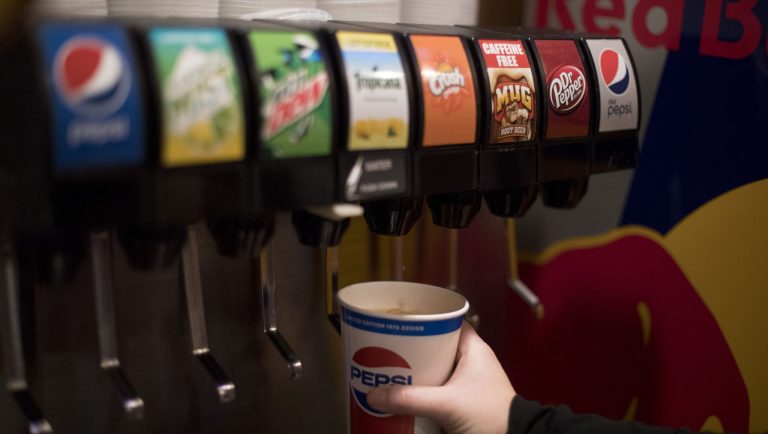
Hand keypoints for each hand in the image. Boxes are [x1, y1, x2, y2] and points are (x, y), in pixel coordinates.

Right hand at [367, 322, 514, 433]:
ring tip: (389, 373)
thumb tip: (376, 395)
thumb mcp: (447, 404)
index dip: (424, 320)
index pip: (446, 322)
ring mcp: (466, 382)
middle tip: (387, 351)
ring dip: (414, 373)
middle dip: (411, 351)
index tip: (401, 323)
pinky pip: (436, 389)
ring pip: (434, 369)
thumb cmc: (495, 418)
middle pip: (434, 347)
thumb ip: (411, 399)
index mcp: (473, 349)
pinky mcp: (462, 401)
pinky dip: (421, 392)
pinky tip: (403, 396)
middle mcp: (470, 362)